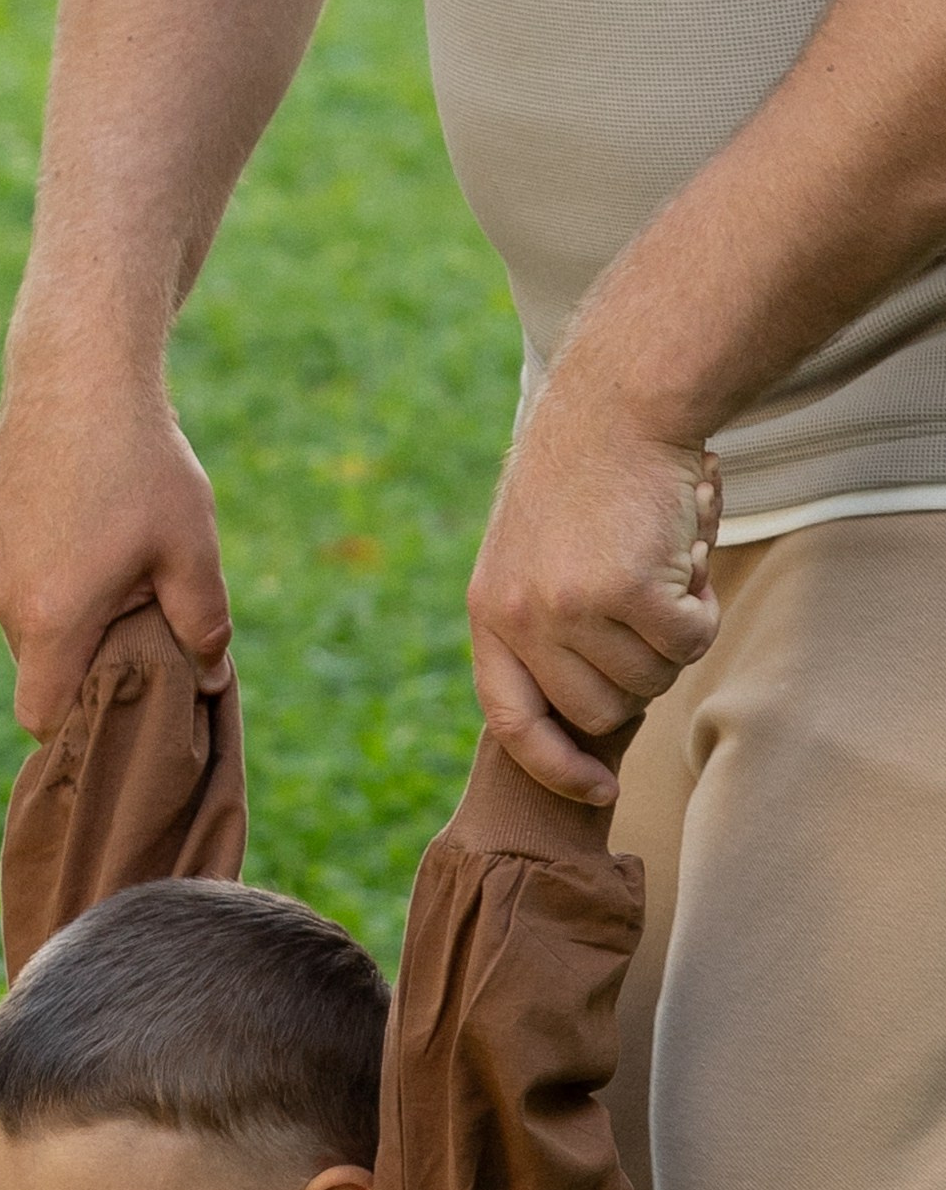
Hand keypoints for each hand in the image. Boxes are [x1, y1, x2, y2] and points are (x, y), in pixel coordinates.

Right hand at [0, 351, 233, 737]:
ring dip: (58, 602)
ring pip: (19, 612)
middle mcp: (3, 595)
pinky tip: (73, 509)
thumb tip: (213, 675)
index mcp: (53, 618)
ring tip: (102, 546)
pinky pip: (5, 564)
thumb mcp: (192, 547)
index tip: (111, 694)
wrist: (80, 365)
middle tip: (131, 602)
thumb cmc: (143, 462)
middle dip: (79, 650)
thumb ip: (204, 623)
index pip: (39, 714)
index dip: (73, 719)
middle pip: (36, 662)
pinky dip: (37, 559)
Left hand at [468, 385, 722, 802]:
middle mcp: (521, 617)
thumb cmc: (587, 474)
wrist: (619, 399)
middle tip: (658, 616)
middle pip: (600, 710)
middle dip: (641, 679)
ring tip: (667, 568)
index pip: (514, 722)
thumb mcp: (533, 551)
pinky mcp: (626, 592)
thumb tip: (585, 713)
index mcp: (489, 612)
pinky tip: (689, 554)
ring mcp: (570, 608)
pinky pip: (685, 643)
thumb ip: (542, 625)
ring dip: (675, 635)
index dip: (557, 766)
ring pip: (649, 679)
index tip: (599, 790)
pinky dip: (701, 610)